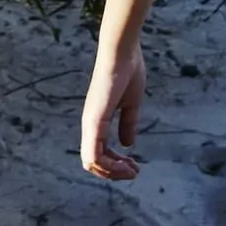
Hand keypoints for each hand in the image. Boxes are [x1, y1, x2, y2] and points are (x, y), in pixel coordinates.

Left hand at [81, 42, 146, 179]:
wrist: (123, 52)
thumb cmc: (128, 71)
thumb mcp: (131, 103)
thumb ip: (128, 124)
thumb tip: (128, 145)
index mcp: (98, 121)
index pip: (100, 153)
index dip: (116, 164)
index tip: (136, 165)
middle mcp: (90, 125)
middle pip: (93, 162)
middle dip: (114, 172)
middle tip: (135, 173)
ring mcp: (90, 123)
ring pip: (91, 162)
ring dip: (112, 172)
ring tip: (133, 171)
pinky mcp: (94, 120)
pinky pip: (93, 153)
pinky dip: (107, 165)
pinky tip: (124, 164)